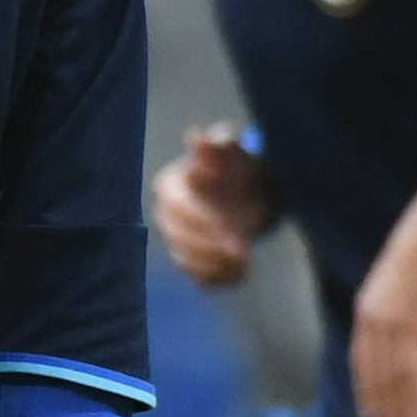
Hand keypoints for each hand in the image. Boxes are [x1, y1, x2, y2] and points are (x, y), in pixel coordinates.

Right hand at [149, 122, 271, 287]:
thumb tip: (198, 137)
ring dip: (215, 265)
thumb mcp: (231, 149)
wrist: (251, 192)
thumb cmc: (236, 167)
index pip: (177, 210)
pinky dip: (220, 279)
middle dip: (209, 247)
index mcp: (169, 187)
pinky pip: (199, 279)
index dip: (200, 222)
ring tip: (244, 260)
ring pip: (187, 261)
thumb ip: (217, 142)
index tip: (228, 228)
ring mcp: (177, 241)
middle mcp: (166, 217)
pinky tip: (242, 272)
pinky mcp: (193, 262)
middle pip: (179, 239)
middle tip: (241, 249)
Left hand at [349, 179, 416, 416]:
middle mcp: (372, 319)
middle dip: (383, 410)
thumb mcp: (406, 285)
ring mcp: (390, 321)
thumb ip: (401, 311)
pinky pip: (411, 370)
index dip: (367, 392)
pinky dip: (415, 397)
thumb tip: (408, 333)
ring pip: (392, 379)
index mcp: (367, 310)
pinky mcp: (411, 321)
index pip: (361, 363)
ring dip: (400, 412)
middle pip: (374, 376)